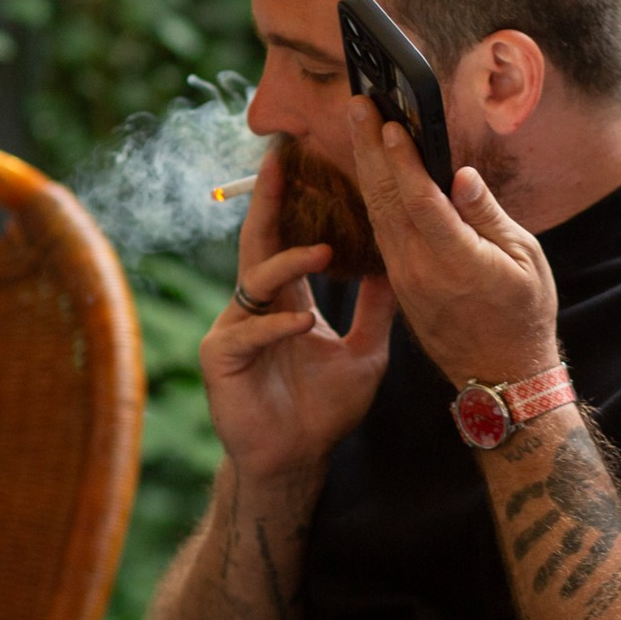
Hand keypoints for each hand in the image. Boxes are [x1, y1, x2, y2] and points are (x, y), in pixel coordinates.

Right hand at [200, 144, 396, 481]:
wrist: (297, 460)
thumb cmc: (324, 410)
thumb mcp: (366, 353)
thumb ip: (376, 311)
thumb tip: (398, 266)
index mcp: (285, 300)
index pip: (285, 239)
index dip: (290, 201)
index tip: (301, 160)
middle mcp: (256, 306)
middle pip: (259, 242)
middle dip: (268, 201)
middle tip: (280, 162)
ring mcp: (235, 330)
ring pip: (255, 281)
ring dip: (289, 264)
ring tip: (322, 251)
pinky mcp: (222, 359)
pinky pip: (248, 333)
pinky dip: (277, 326)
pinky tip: (303, 325)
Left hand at [345, 97, 559, 388]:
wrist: (501, 377)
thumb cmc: (524, 315)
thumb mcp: (525, 261)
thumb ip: (488, 216)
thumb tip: (462, 175)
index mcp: (457, 260)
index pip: (420, 201)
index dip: (403, 160)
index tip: (391, 123)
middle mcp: (421, 268)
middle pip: (386, 199)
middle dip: (370, 148)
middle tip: (359, 104)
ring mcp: (405, 278)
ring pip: (376, 213)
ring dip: (365, 166)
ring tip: (358, 126)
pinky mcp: (399, 285)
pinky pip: (380, 233)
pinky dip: (372, 195)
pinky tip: (369, 171)